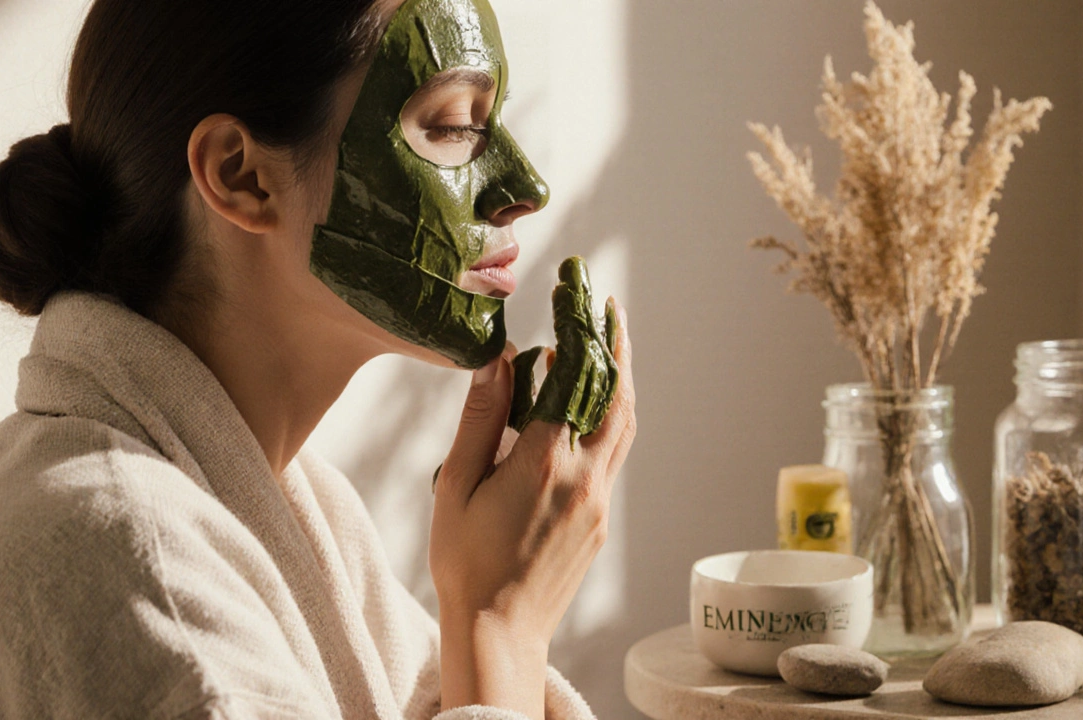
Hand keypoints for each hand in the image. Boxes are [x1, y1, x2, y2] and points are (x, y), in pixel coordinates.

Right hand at [429, 302, 635, 718]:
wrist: (499, 631)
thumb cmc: (466, 562)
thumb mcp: (457, 484)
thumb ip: (481, 418)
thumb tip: (499, 358)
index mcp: (544, 462)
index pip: (574, 376)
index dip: (579, 328)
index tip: (580, 291)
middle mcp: (584, 477)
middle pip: (617, 395)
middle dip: (617, 346)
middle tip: (610, 306)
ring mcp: (599, 501)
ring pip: (625, 426)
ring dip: (622, 380)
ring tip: (612, 345)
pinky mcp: (600, 521)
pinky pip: (615, 455)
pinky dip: (611, 418)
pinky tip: (593, 407)